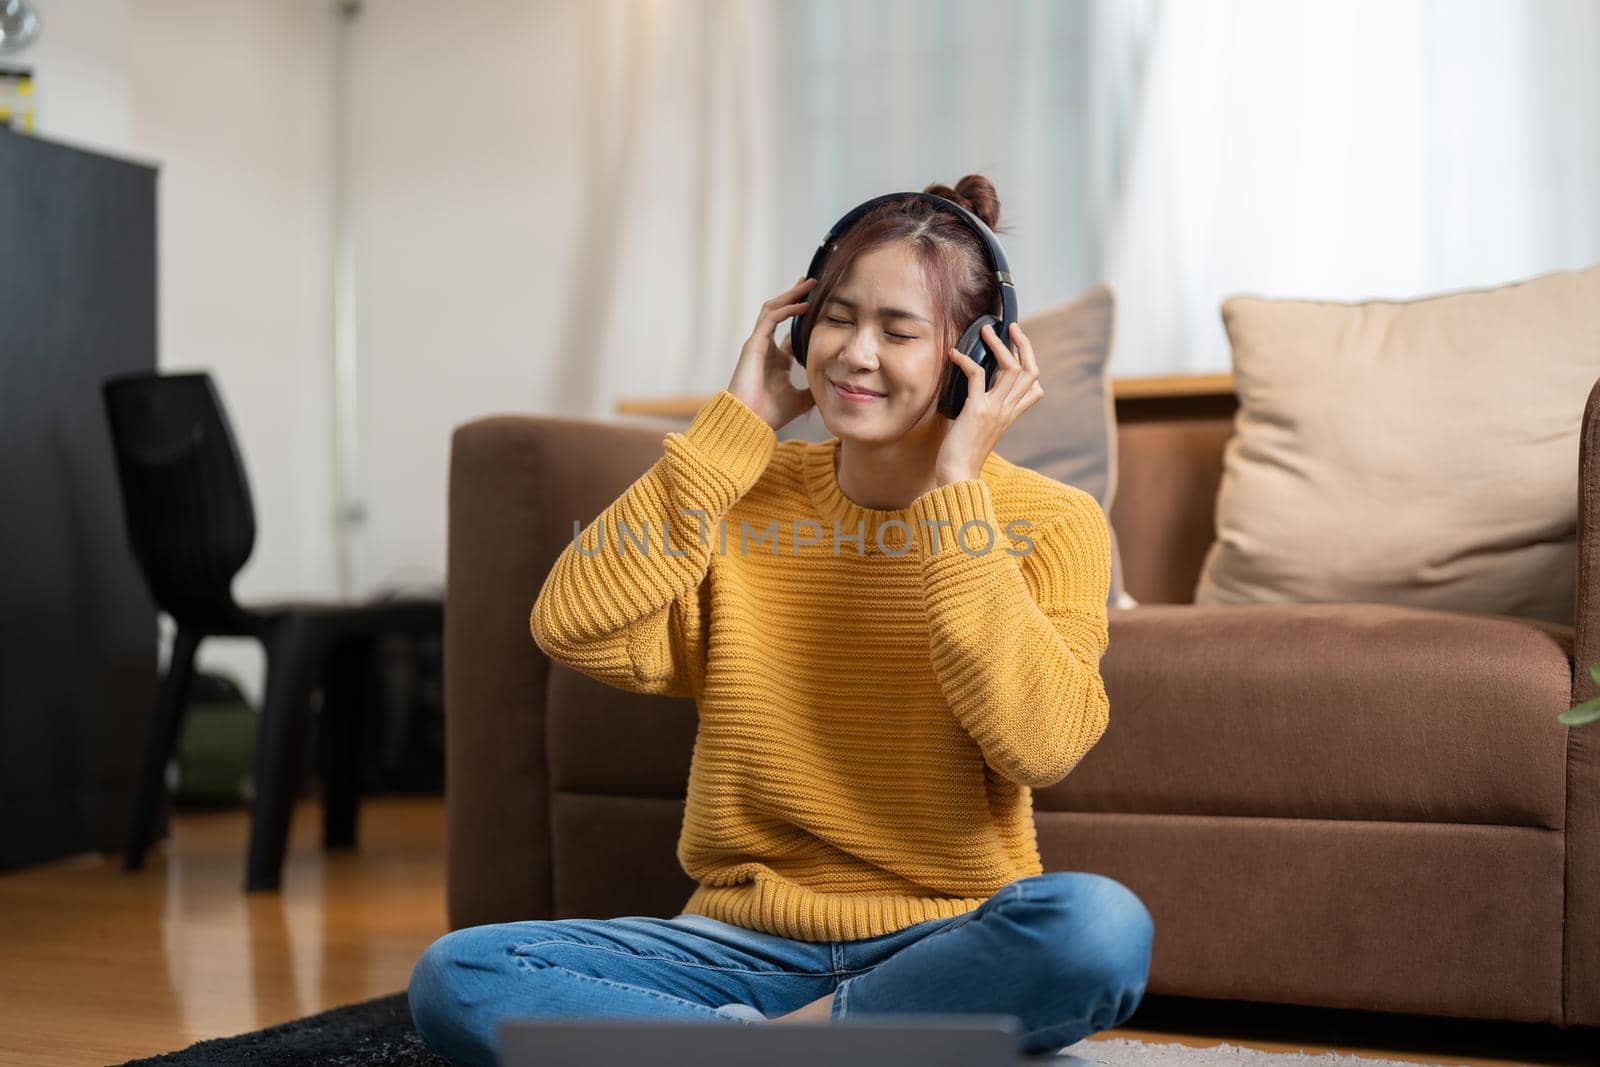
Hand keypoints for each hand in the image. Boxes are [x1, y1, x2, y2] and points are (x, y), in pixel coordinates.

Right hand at [727, 277, 817, 430]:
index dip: (804, 319)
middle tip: (813, 283)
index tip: (820, 307)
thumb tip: (833, 387)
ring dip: (791, 295)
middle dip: (796, 296)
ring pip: (774, 309)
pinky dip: (787, 309)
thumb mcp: (801, 399)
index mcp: (777, 361)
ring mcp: (759, 344)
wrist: (749, 421)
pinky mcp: (754, 343)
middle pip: (781, 313)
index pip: (791, 333)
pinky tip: (804, 305)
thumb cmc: (770, 413)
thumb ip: (814, 390)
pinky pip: (770, 318)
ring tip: (808, 284)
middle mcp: (767, 348)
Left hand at [934, 321, 1042, 484]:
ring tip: (985, 331)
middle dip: (1023, 345)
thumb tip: (969, 396)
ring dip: (998, 345)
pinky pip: (976, 376)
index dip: (1031, 365)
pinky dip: (965, 360)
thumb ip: (981, 412)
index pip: (1035, 389)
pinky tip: (954, 354)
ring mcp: (995, 410)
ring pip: (1010, 369)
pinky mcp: (977, 410)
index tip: (1018, 349)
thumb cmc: (962, 455)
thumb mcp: (978, 430)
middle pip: (1029, 371)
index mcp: (1010, 417)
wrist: (957, 476)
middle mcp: (1007, 411)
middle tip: (1011, 327)